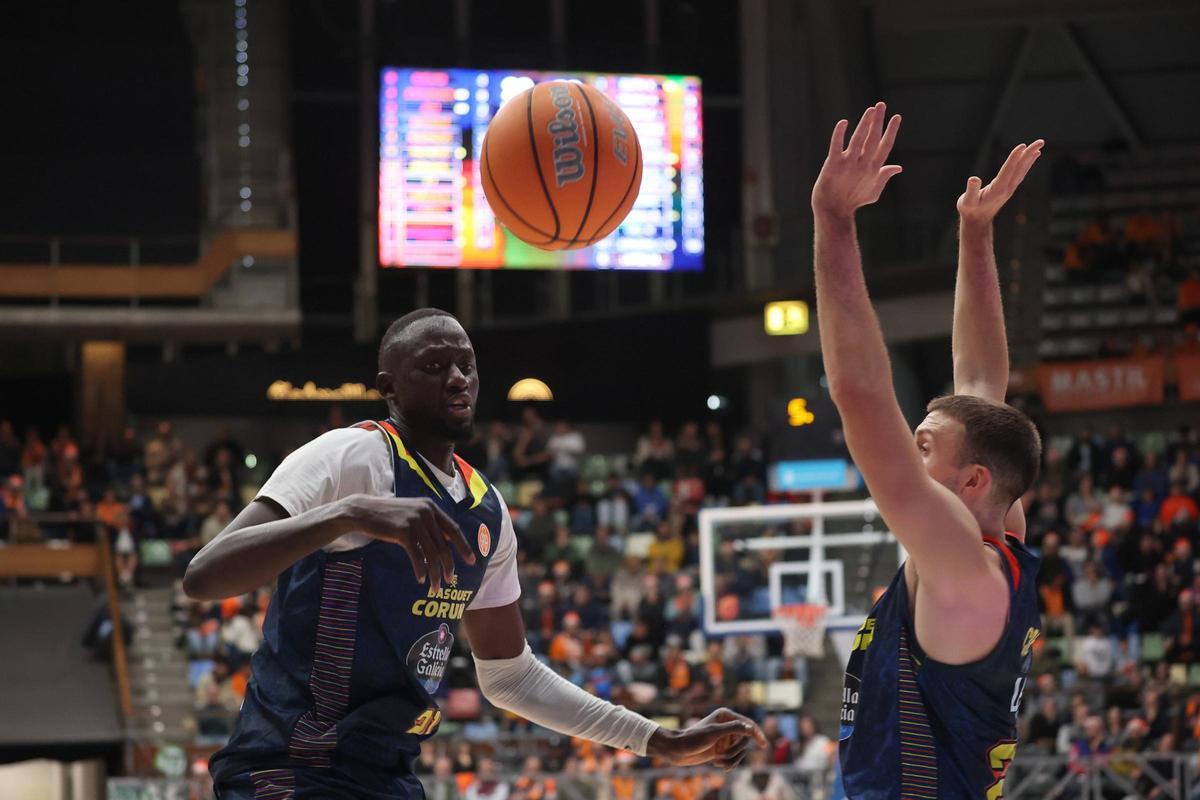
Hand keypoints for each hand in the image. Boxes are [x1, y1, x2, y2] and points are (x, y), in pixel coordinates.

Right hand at [337, 494, 475, 589]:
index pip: (454, 529)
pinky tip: (421, 579)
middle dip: (449, 566)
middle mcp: (426, 513)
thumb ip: (429, 524)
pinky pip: (417, 556)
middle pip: (444, 546)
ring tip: (436, 587)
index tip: (472, 561)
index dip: (464, 547)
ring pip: (432, 554)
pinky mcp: (403, 532)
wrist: (364, 511)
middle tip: (450, 580)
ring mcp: (415, 522)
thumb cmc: (389, 516)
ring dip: (435, 573)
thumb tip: (445, 543)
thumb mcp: (413, 513)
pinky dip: (420, 570)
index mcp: (431, 507)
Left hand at [646, 708, 766, 770]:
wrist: (678, 750)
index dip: (757, 734)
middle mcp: (728, 725)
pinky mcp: (723, 749)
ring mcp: (725, 738)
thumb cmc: (693, 738)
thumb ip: (733, 729)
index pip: (748, 724)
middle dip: (735, 751)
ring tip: (717, 761)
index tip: (763, 745)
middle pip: (745, 741)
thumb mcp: (714, 733)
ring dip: (731, 759)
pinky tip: (717, 765)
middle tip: (721, 756)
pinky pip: (735, 758)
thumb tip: (750, 728)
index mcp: (726, 715)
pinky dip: (728, 764)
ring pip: (741, 751)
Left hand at [812, 102, 902, 219]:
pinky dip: (839, 135)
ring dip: (865, 124)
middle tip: (881, 104)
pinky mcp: (832, 166)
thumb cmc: (853, 201)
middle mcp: (863, 165)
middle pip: (873, 139)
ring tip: (870, 110)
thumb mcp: (874, 191)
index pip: (885, 146)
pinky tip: (843, 122)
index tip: (896, 116)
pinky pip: (836, 147)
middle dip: (878, 121)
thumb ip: (885, 176)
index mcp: (873, 169)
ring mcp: (848, 165)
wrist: (833, 211)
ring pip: (858, 140)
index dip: (891, 131)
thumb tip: (899, 167)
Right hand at [957, 139, 1044, 225]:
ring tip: (1039, 145)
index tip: (1022, 146)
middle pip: (1020, 168)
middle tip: (1040, 141)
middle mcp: (1007, 188)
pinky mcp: (1009, 187)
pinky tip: (1032, 156)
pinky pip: (1020, 173)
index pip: (1007, 170)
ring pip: (1022, 170)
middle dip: (1029, 154)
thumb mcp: (967, 202)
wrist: (978, 221)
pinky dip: (1027, 163)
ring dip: (1031, 157)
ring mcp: (1010, 188)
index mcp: (997, 190)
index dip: (1014, 158)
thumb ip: (971, 191)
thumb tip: (973, 179)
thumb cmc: (970, 210)